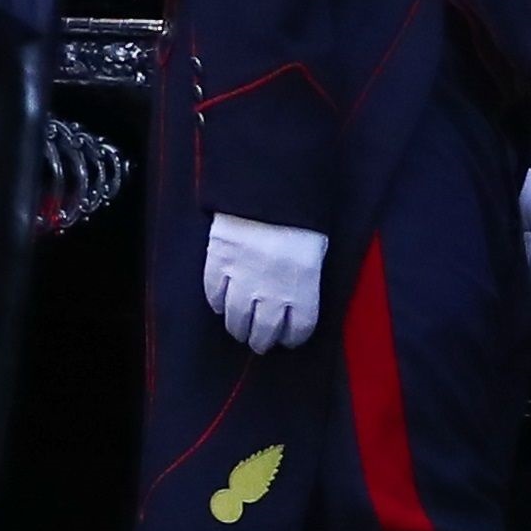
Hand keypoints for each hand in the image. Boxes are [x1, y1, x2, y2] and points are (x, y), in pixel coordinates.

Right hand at [203, 214, 324, 352]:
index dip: (292, 338)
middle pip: (264, 333)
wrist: (268, 188)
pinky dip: (217, 304)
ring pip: (236, 321)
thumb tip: (297, 299)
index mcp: (302, 289)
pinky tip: (221, 305)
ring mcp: (242, 280)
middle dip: (262, 341)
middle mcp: (272, 293)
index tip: (288, 338)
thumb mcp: (316, 249)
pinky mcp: (219, 265)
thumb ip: (306, 279)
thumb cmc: (299, 216)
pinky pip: (214, 295)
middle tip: (259, 342)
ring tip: (239, 330)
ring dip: (238, 329)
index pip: (298, 330)